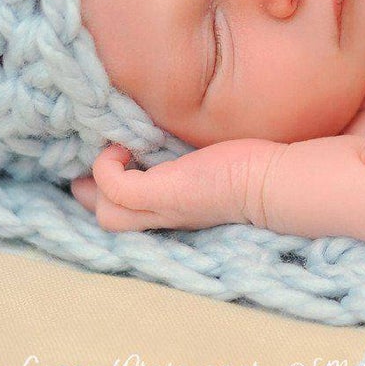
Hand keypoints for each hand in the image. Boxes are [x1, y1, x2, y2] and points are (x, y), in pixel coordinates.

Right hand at [70, 140, 280, 231]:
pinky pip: (114, 188)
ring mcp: (161, 208)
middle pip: (108, 221)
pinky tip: (125, 147)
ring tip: (118, 153)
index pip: (125, 217)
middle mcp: (163, 217)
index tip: (100, 175)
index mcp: (172, 212)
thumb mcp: (204, 168)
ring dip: (99, 180)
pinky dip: (107, 167)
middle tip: (98, 164)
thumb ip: (183, 164)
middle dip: (93, 194)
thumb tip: (165, 144)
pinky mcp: (164, 194)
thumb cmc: (249, 169)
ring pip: (106, 213)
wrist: (272, 184)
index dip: (106, 198)